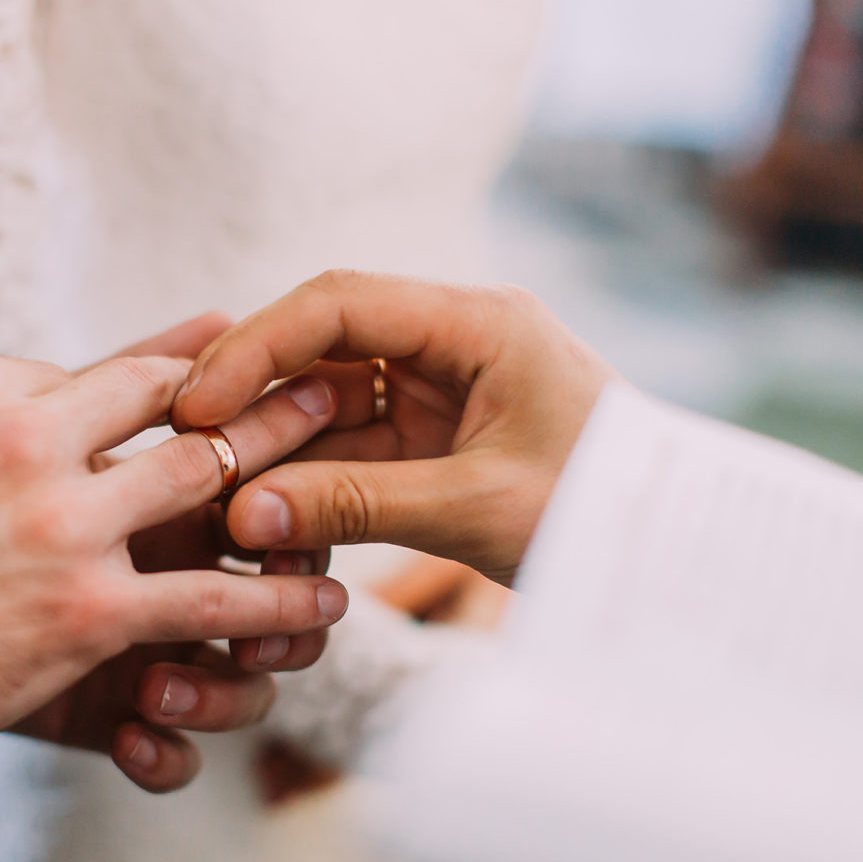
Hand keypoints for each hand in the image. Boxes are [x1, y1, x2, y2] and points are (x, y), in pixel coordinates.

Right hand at [0, 352, 346, 777]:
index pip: (99, 370)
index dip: (171, 364)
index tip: (221, 354)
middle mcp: (33, 438)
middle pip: (172, 406)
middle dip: (251, 396)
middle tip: (317, 389)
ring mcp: (67, 523)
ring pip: (207, 487)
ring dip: (281, 479)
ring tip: (339, 475)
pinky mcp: (87, 610)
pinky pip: (208, 601)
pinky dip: (272, 603)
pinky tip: (320, 605)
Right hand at [173, 271, 617, 582]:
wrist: (675, 559)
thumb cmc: (600, 515)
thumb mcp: (474, 509)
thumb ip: (355, 505)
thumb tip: (243, 513)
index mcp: (478, 324)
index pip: (341, 303)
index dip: (258, 347)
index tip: (199, 403)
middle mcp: (453, 342)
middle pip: (323, 346)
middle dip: (255, 397)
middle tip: (187, 448)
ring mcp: (441, 391)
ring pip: (330, 403)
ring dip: (278, 449)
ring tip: (220, 499)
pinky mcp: (436, 439)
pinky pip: (353, 448)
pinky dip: (312, 484)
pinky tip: (270, 523)